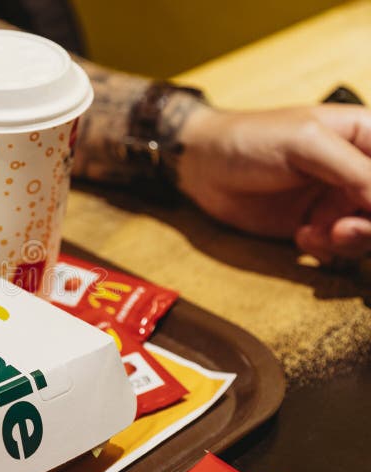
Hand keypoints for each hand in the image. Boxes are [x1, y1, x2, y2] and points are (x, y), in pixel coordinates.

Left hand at [177, 104, 370, 261]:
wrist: (201, 165)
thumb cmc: (250, 138)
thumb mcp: (307, 144)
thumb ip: (356, 171)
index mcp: (369, 137)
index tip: (368, 212)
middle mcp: (359, 170)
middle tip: (344, 230)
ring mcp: (338, 200)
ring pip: (369, 233)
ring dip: (352, 241)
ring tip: (320, 234)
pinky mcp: (316, 225)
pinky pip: (341, 249)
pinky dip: (328, 250)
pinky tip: (302, 237)